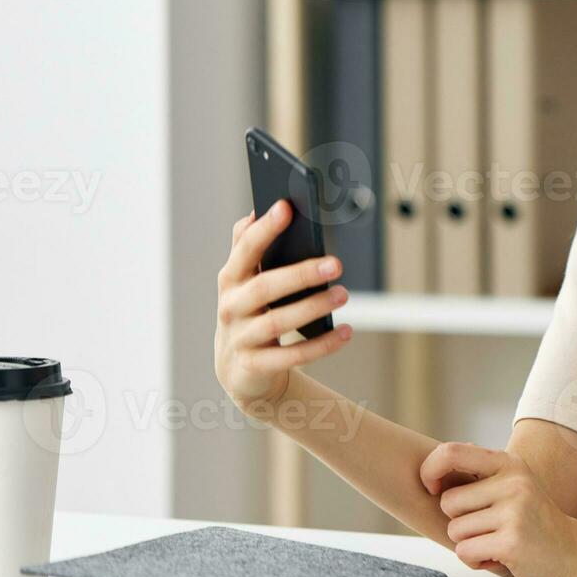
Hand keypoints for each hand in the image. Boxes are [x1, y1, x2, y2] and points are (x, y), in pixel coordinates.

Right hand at [214, 200, 351, 414]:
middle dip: (300, 274)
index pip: (245, 249)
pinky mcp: (255, 366)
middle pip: (264, 288)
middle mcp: (231, 307)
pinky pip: (291, 356)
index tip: (286, 207)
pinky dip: (321, 345)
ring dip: (313, 307)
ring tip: (343, 294)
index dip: (264, 229)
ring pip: (277, 322)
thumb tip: (257, 209)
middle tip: (336, 264)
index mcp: (231, 279)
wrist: (239, 369)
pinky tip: (346, 332)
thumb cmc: (250, 311)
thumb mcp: (243, 280)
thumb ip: (248, 246)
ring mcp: (241, 338)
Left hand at [421, 442, 576, 576]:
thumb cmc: (535, 523)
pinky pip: (465, 552)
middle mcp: (513, 482)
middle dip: (459, 522)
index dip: (430, 471)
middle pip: (447, 502)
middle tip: (488, 529)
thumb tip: (437, 462)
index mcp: (509, 464)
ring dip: (470, 544)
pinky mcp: (512, 542)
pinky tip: (502, 558)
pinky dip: (477, 561)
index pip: (451, 452)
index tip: (433, 488)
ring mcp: (515, 511)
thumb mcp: (514, 487)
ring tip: (498, 543)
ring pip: (455, 531)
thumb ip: (481, 476)